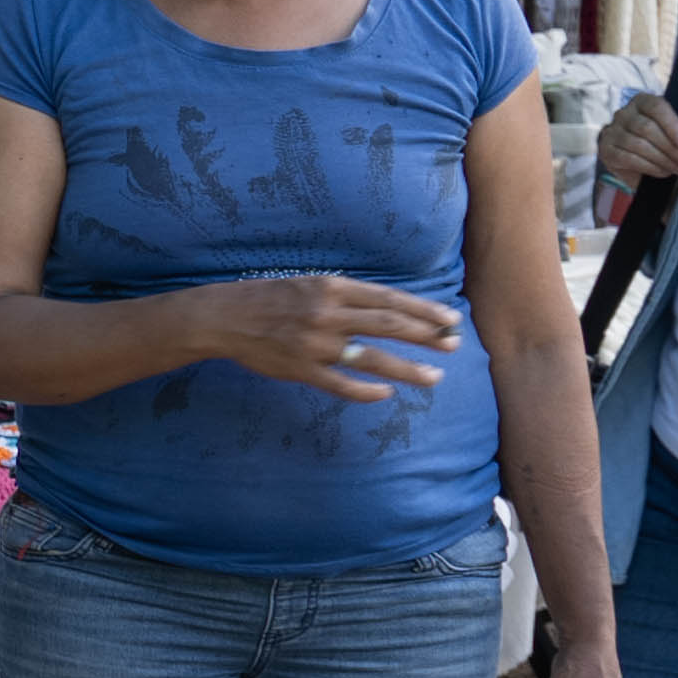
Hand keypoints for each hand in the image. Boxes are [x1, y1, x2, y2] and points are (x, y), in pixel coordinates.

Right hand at [196, 272, 459, 403]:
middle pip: (390, 326)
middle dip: (428, 336)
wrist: (223, 317)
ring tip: (434, 377)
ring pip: (374, 359)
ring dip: (409, 369)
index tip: (450, 319)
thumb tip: (385, 309)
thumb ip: (345, 295)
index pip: (390, 300)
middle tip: (454, 345)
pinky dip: (367, 391)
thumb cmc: (268, 298)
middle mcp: (328, 314)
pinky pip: (342, 384)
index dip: (424, 311)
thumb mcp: (309, 284)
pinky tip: (386, 393)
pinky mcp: (302, 370)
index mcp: (332, 288)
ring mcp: (316, 344)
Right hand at [595, 74, 677, 191]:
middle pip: (646, 128)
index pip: (654, 106)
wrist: (659, 169)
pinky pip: (627, 158)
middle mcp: (623, 113)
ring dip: (663, 160)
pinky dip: (649, 167)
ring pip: (637, 145)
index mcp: (643, 101)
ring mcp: (612, 132)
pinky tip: (663, 172)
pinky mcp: (606, 152)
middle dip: (670, 148)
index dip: (671, 124)